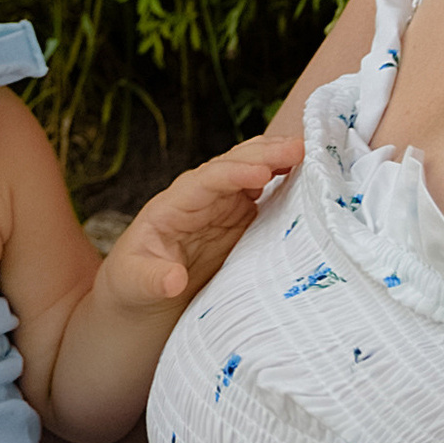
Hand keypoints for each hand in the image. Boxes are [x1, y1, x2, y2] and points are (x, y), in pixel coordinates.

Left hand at [96, 131, 299, 315]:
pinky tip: (310, 176)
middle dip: (266, 153)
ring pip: (254, 171)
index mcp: (174, 205)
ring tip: (310, 152)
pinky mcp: (241, 220)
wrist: (144, 293)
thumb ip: (152, 279)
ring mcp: (223, 206)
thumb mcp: (135, 283)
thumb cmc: (133, 283)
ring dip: (280, 159)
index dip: (234, 173)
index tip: (261, 174)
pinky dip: (287, 182)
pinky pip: (266, 194)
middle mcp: (201, 197)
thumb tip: (172, 279)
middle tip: (300, 149)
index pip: (206, 180)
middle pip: (234, 164)